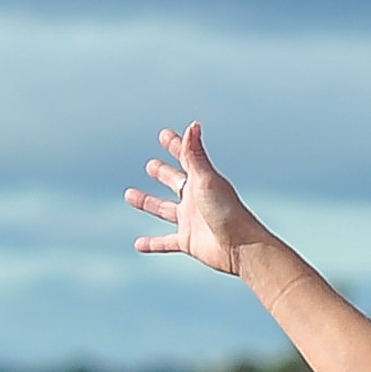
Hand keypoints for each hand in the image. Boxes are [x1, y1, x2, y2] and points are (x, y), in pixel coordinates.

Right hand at [129, 124, 273, 276]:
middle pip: (175, 182)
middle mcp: (195, 200)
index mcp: (201, 181)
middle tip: (151, 166)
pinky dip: (153, 243)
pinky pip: (166, 242)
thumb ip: (194, 154)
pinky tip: (138, 244)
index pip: (186, 158)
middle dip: (163, 173)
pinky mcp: (188, 242)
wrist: (241, 247)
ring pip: (164, 210)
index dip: (175, 145)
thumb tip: (193, 124)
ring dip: (147, 202)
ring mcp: (191, 221)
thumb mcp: (206, 180)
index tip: (164, 134)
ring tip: (129, 194)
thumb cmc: (227, 211)